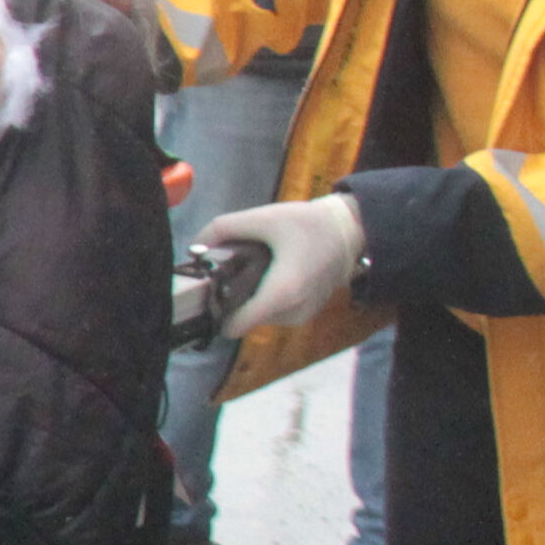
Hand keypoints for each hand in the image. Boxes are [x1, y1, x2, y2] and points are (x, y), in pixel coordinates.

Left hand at [200, 195, 362, 337]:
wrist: (350, 231)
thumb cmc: (307, 224)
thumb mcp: (263, 217)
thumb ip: (223, 229)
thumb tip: (194, 248)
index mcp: (282, 293)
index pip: (235, 327)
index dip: (216, 310)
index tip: (209, 289)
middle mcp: (292, 313)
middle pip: (242, 317)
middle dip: (233, 297)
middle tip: (232, 269)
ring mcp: (300, 317)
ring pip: (256, 315)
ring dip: (250, 297)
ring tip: (254, 268)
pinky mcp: (305, 315)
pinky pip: (272, 312)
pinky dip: (265, 298)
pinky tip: (269, 274)